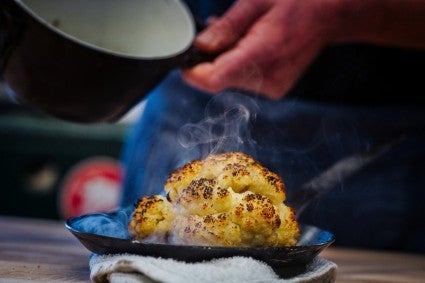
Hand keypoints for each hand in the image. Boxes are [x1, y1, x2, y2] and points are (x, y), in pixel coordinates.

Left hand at [182, 0, 424, 98]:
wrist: (330, 15)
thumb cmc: (298, 2)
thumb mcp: (256, 2)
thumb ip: (226, 27)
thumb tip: (200, 46)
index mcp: (262, 53)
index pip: (215, 79)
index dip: (194, 73)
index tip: (185, 62)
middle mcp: (268, 77)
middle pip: (220, 81)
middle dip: (210, 62)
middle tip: (215, 36)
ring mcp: (274, 87)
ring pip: (231, 82)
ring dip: (225, 63)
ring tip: (238, 37)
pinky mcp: (276, 89)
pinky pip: (245, 82)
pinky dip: (239, 67)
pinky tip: (248, 47)